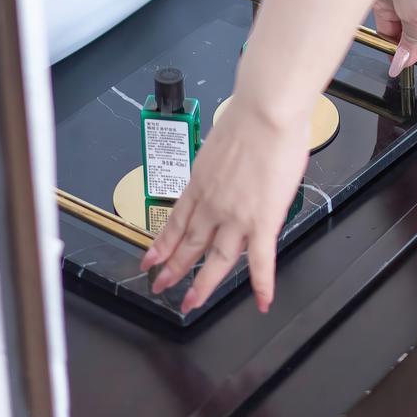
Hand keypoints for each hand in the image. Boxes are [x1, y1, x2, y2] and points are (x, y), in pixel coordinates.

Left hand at [140, 92, 308, 313]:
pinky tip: (262, 300)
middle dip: (173, 270)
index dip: (162, 244)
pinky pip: (261, 260)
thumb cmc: (250, 118)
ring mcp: (236, 216)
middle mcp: (212, 203)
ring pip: (217, 259)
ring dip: (203, 284)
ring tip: (192, 302)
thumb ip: (223, 163)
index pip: (177, 221)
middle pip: (189, 244)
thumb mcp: (221, 143)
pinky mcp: (263, 220)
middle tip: (162, 286)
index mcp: (201, 182)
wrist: (265, 113)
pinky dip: (262, 283)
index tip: (150, 259)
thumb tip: (231, 164)